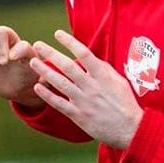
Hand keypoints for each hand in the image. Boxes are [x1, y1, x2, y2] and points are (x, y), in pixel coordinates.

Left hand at [29, 30, 143, 148]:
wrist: (130, 129)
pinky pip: (59, 104)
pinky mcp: (79, 115)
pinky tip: (37, 87)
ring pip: (60, 83)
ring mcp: (84, 101)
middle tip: (38, 44)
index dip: (69, 42)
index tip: (58, 34)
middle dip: (51, 53)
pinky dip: (47, 95)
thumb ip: (103, 70)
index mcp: (103, 76)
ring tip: (33, 62)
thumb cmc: (126, 103)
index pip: (84, 53)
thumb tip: (90, 59)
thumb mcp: (119, 81)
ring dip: (45, 71)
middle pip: (68, 66)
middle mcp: (92, 86)